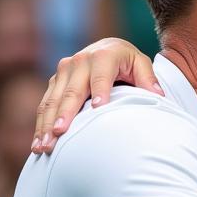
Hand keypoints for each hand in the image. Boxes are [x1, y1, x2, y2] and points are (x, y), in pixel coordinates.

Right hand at [32, 38, 161, 151]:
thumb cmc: (128, 63)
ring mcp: (63, 71)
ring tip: (43, 147)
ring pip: (53, 100)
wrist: (107, 49)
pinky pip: (45, 104)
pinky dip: (41, 124)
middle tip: (59, 134)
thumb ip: (148, 79)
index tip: (97, 110)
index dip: (100, 91)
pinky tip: (38, 143)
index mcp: (104, 56)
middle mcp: (79, 61)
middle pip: (72, 92)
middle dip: (64, 114)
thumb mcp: (141, 65)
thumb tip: (158, 95)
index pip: (101, 76)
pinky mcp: (55, 81)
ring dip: (46, 124)